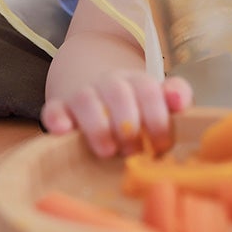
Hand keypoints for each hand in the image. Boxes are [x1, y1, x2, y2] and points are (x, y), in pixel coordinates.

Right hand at [40, 71, 192, 157]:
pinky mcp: (59, 107)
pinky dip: (57, 119)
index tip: (161, 146)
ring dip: (98, 126)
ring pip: (86, 99)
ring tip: (107, 151)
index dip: (157, 119)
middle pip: (118, 92)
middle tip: (133, 151)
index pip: (149, 90)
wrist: (94, 84)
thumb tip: (179, 101)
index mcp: (137, 81)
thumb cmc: (134, 104)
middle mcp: (109, 83)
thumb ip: (176, 95)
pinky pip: (53, 108)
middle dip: (128, 124)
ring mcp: (83, 93)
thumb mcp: (158, 98)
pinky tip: (65, 131)